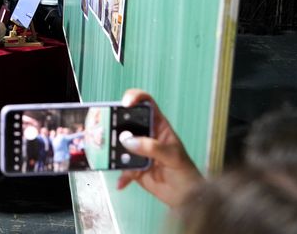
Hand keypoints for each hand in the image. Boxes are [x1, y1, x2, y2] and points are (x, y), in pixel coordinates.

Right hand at [116, 88, 203, 208]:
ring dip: (114, 150)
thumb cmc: (186, 173)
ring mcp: (138, 151)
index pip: (146, 104)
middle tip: (109, 130)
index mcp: (158, 126)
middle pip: (127, 122)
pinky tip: (123, 182)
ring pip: (120, 144)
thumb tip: (130, 141)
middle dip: (116, 124)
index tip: (125, 103)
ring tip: (112, 157)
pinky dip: (120, 175)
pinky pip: (121, 168)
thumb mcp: (173, 156)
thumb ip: (152, 147)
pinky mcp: (132, 167)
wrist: (186, 197)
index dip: (135, 97)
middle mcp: (145, 135)